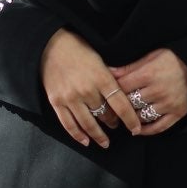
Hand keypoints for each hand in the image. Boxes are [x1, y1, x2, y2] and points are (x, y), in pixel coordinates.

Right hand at [40, 29, 144, 147]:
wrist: (50, 45)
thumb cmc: (78, 49)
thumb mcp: (101, 59)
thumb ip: (111, 78)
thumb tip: (125, 96)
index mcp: (101, 77)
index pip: (121, 104)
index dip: (130, 119)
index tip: (136, 128)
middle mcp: (87, 90)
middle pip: (105, 115)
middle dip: (113, 123)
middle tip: (117, 125)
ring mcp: (70, 98)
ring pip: (88, 124)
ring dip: (98, 135)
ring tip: (105, 143)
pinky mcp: (56, 102)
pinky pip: (69, 124)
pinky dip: (78, 135)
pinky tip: (86, 141)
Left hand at [106, 48, 186, 135]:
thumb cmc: (172, 60)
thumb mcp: (151, 56)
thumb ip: (130, 67)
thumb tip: (108, 72)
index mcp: (149, 74)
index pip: (122, 87)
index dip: (112, 89)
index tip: (107, 92)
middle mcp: (158, 91)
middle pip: (129, 103)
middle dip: (120, 104)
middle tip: (114, 106)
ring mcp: (168, 104)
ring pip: (141, 116)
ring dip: (132, 116)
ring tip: (126, 114)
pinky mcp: (178, 113)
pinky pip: (158, 127)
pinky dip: (146, 130)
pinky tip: (138, 129)